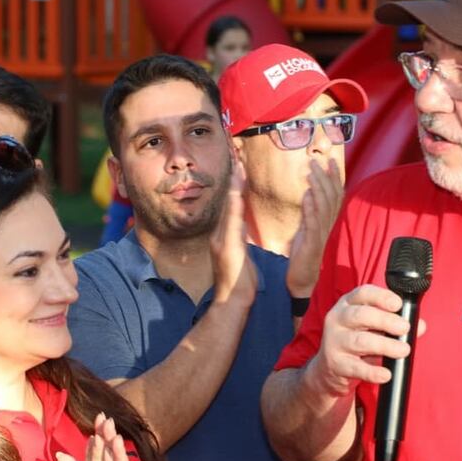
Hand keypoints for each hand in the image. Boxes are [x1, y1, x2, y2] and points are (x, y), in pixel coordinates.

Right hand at [210, 162, 256, 306]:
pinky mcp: (226, 246)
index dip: (235, 186)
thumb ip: (239, 240)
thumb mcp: (239, 257)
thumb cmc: (239, 284)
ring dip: (233, 186)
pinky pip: (231, 221)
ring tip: (238, 166)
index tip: (240, 167)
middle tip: (237, 157)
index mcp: (224, 237)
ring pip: (228, 207)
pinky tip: (238, 191)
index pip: (231, 206)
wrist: (232, 303)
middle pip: (227, 201)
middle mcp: (220, 235)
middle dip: (233, 179)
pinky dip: (234, 204)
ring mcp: (221, 240)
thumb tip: (241, 228)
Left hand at [286, 158, 343, 296]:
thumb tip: (309, 192)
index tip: (331, 160)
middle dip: (325, 177)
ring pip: (324, 207)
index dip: (334, 178)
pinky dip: (311, 209)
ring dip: (318, 188)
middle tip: (316, 161)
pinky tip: (306, 196)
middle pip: (332, 197)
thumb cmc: (303, 255)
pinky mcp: (312, 244)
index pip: (335, 195)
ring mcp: (321, 235)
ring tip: (311, 173)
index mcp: (326, 222)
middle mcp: (327, 226)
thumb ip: (310, 212)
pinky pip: (313, 224)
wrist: (302, 281)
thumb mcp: (307, 229)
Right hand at [305, 284, 425, 396]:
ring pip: (360, 341)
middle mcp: (337, 319)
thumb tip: (420, 325)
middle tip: (404, 328)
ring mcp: (334, 342)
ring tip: (403, 350)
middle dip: (386, 320)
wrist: (328, 369)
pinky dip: (372, 372)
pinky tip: (385, 374)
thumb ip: (395, 324)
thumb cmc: (355, 341)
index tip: (398, 304)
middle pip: (361, 315)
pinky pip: (356, 368)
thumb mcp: (372, 328)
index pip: (363, 293)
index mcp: (347, 304)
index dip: (381, 296)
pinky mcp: (335, 364)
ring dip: (385, 345)